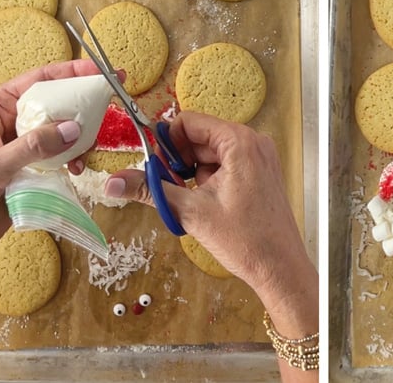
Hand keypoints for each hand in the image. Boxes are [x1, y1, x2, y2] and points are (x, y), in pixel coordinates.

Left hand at [0, 59, 106, 278]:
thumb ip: (32, 147)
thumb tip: (71, 128)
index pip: (39, 80)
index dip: (71, 72)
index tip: (99, 71)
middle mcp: (15, 121)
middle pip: (57, 102)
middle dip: (82, 106)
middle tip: (106, 108)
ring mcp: (28, 144)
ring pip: (64, 130)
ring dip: (80, 138)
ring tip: (85, 150)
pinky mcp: (37, 167)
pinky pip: (64, 156)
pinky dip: (75, 159)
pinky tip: (75, 169)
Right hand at [106, 111, 318, 373]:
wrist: (280, 270)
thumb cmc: (244, 240)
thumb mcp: (190, 211)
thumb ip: (149, 191)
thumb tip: (111, 183)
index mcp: (239, 142)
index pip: (188, 122)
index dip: (167, 143)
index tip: (156, 168)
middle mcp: (252, 142)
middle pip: (198, 137)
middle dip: (178, 162)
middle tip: (169, 189)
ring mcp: (258, 158)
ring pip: (209, 154)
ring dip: (191, 174)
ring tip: (189, 202)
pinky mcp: (259, 174)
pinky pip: (224, 166)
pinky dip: (207, 181)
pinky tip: (204, 205)